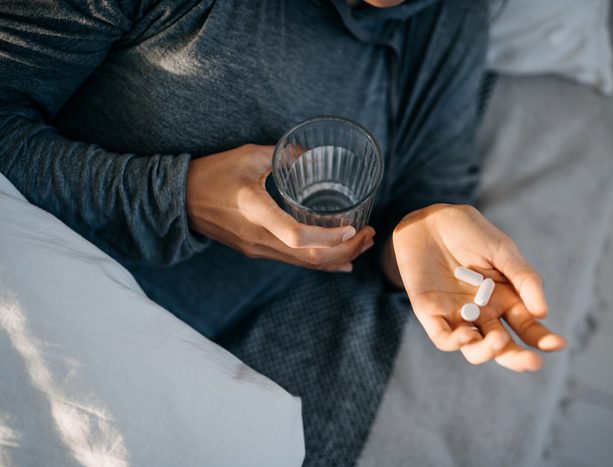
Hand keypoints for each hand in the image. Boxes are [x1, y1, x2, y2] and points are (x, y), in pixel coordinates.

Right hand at [186, 144, 374, 271]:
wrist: (180, 201)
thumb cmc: (212, 173)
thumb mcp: (248, 155)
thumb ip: (283, 155)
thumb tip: (314, 156)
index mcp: (256, 210)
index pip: (296, 236)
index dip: (329, 237)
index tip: (353, 227)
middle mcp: (258, 237)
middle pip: (309, 256)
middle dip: (345, 249)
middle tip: (371, 235)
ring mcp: (257, 248)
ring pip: (304, 263)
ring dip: (337, 257)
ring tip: (364, 245)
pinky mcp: (257, 251)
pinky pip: (294, 262)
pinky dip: (320, 263)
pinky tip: (342, 263)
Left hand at [389, 204, 565, 371]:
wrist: (430, 219)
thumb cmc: (470, 232)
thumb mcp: (503, 250)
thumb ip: (524, 278)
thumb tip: (543, 313)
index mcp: (507, 300)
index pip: (528, 328)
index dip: (544, 340)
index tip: (559, 344)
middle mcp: (484, 313)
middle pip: (503, 347)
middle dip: (518, 358)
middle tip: (533, 362)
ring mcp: (458, 316)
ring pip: (475, 349)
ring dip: (488, 351)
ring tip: (499, 340)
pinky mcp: (431, 314)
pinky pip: (443, 338)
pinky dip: (454, 342)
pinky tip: (465, 335)